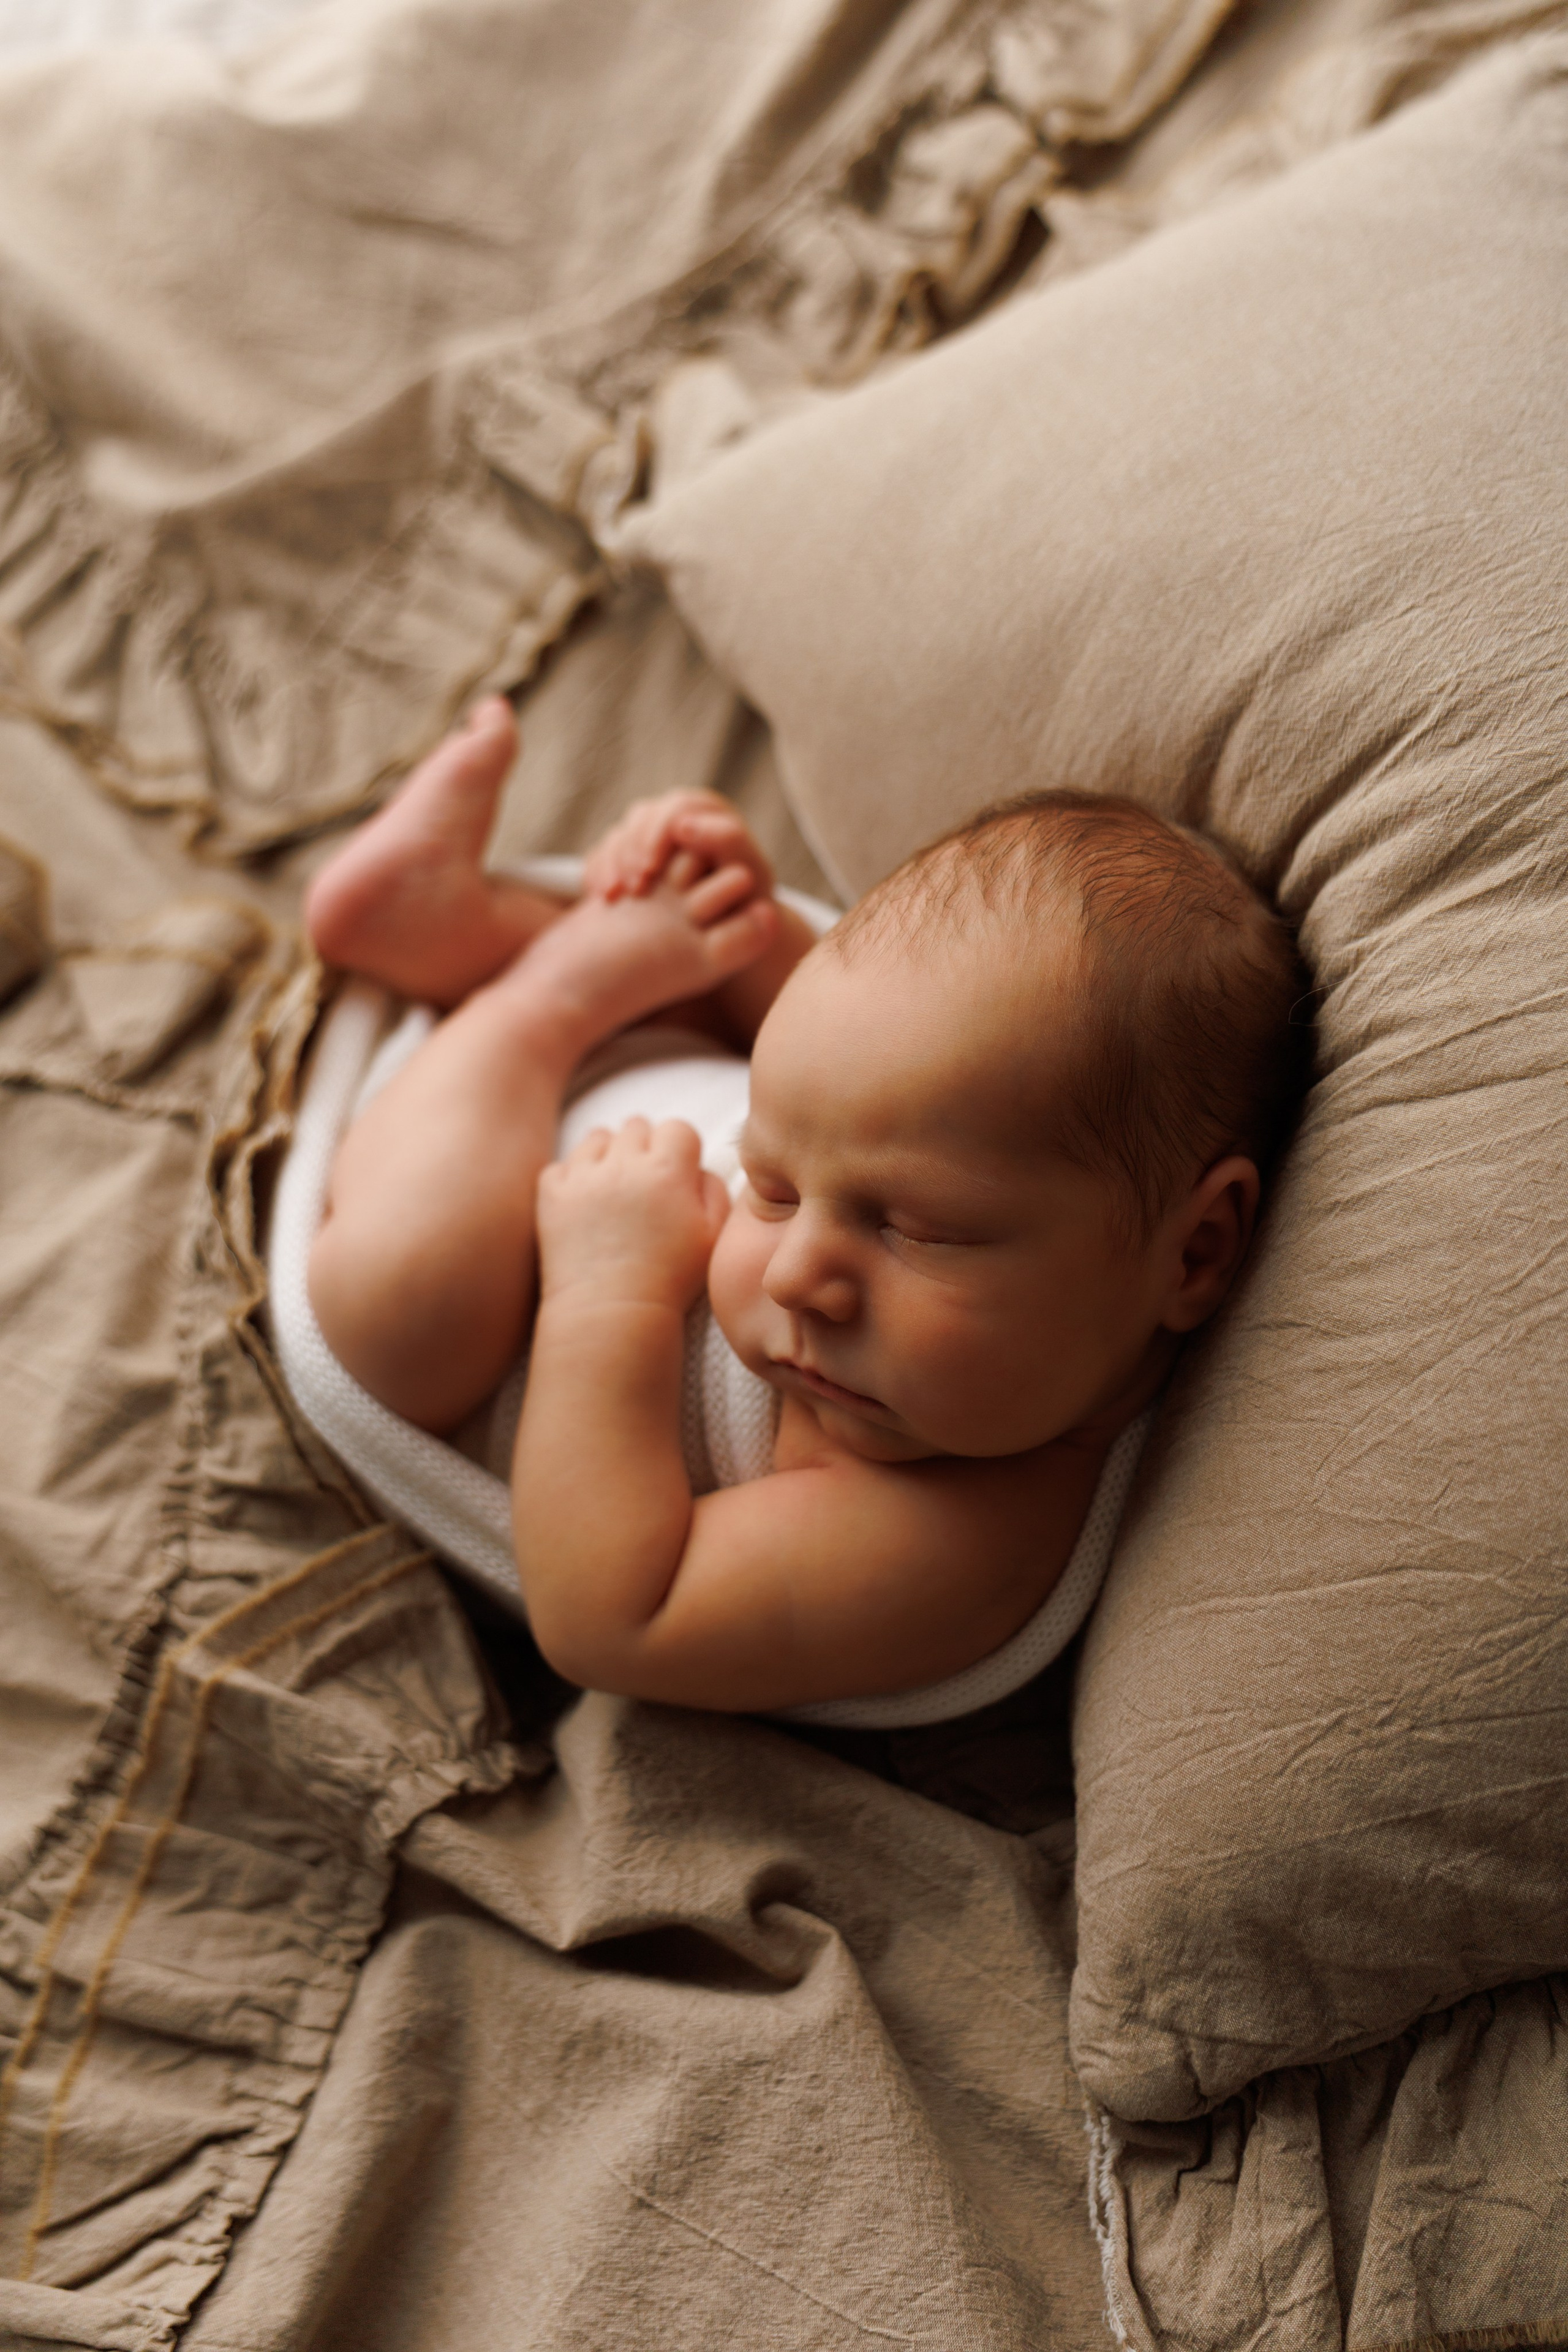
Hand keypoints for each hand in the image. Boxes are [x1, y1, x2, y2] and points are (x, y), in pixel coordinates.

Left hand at [536, 1116, 730, 1313]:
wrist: (611, 1314)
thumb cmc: (670, 1281)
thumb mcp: (713, 1236)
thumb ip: (714, 1189)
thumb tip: (698, 1166)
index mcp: (668, 1170)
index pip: (677, 1128)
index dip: (681, 1151)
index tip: (677, 1177)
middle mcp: (623, 1163)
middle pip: (637, 1126)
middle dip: (645, 1149)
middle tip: (646, 1187)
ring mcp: (582, 1176)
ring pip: (598, 1138)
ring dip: (608, 1156)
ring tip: (614, 1193)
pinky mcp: (551, 1193)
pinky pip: (562, 1165)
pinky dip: (572, 1179)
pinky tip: (584, 1206)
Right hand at [582, 791, 775, 906]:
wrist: (731, 929)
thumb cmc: (749, 900)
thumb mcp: (748, 872)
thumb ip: (726, 841)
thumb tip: (683, 824)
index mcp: (707, 811)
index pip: (675, 808)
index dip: (657, 835)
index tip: (651, 869)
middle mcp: (676, 817)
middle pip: (642, 818)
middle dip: (631, 851)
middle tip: (633, 888)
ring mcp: (651, 835)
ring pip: (619, 834)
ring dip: (612, 864)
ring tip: (612, 897)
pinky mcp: (631, 856)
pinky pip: (603, 855)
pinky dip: (598, 873)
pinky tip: (600, 898)